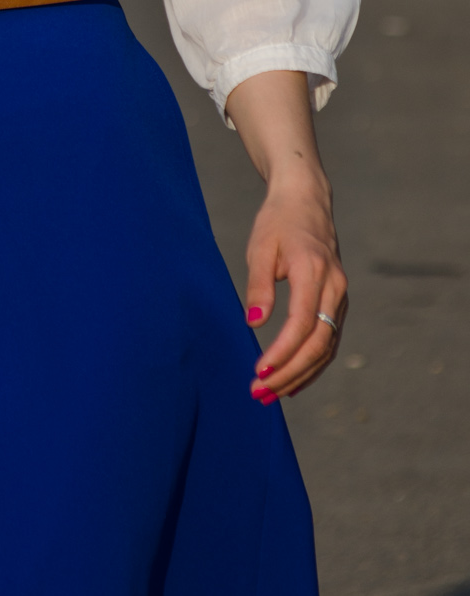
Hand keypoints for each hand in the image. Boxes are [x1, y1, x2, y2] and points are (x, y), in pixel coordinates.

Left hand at [225, 70, 347, 401]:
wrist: (306, 200)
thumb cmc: (278, 221)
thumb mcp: (260, 247)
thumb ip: (258, 284)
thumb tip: (254, 322)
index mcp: (313, 271)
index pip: (302, 323)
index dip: (282, 352)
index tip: (259, 371)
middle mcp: (334, 287)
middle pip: (318, 343)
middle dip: (290, 372)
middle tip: (259, 393)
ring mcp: (340, 295)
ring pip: (327, 347)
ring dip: (301, 374)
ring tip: (272, 395)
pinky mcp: (338, 301)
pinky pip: (330, 340)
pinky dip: (312, 364)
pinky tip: (292, 380)